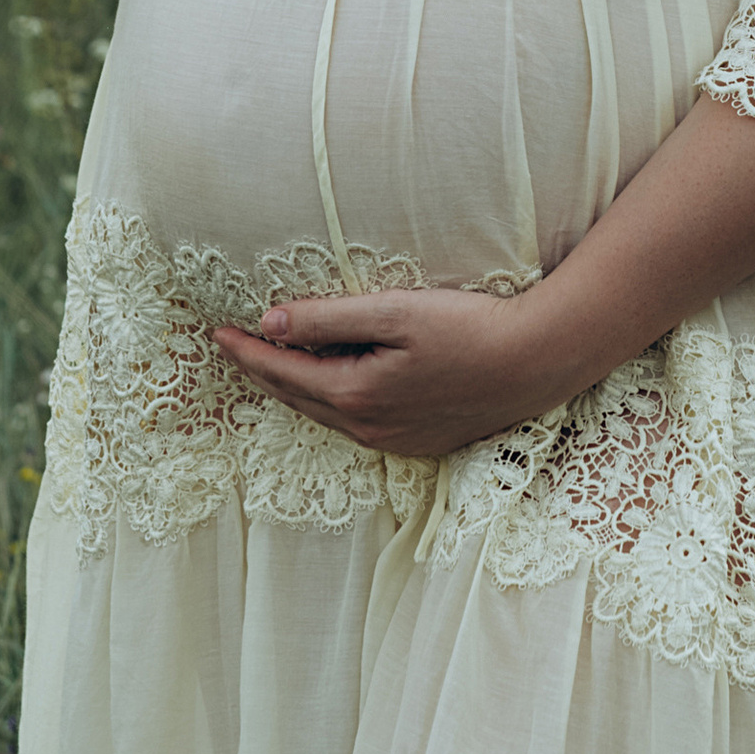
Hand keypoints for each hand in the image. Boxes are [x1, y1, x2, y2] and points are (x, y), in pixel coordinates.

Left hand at [209, 287, 564, 461]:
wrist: (537, 361)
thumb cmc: (470, 327)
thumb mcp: (394, 312)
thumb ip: (329, 319)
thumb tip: (270, 324)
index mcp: (356, 396)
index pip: (282, 372)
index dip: (246, 352)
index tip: (217, 332)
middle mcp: (369, 428)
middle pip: (298, 398)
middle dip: (262, 372)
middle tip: (233, 348)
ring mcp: (396, 440)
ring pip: (326, 415)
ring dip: (295, 389)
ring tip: (271, 366)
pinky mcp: (420, 442)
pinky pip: (357, 424)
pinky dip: (331, 403)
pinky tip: (331, 388)